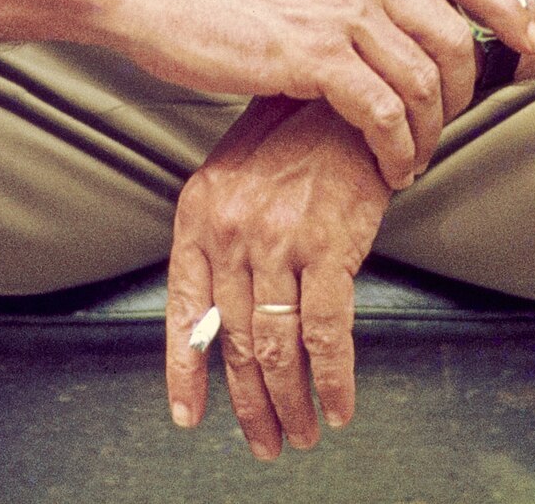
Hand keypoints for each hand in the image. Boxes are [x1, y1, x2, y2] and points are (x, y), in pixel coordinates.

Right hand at [122, 0, 534, 188]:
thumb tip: (403, 9)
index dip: (505, 8)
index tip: (529, 39)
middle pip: (452, 37)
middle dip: (463, 91)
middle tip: (448, 125)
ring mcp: (342, 12)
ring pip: (423, 82)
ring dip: (430, 132)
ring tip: (415, 158)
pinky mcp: (315, 58)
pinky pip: (384, 114)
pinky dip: (398, 149)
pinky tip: (390, 166)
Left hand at [165, 98, 391, 456]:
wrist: (349, 93)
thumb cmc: (298, 129)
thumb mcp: (240, 170)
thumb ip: (225, 235)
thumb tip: (221, 312)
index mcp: (200, 209)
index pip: (185, 307)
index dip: (185, 368)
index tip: (190, 415)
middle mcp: (230, 229)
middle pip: (237, 340)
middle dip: (251, 402)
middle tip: (266, 441)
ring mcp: (277, 240)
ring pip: (277, 348)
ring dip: (290, 403)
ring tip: (301, 433)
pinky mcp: (326, 247)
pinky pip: (326, 335)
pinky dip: (334, 380)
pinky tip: (340, 405)